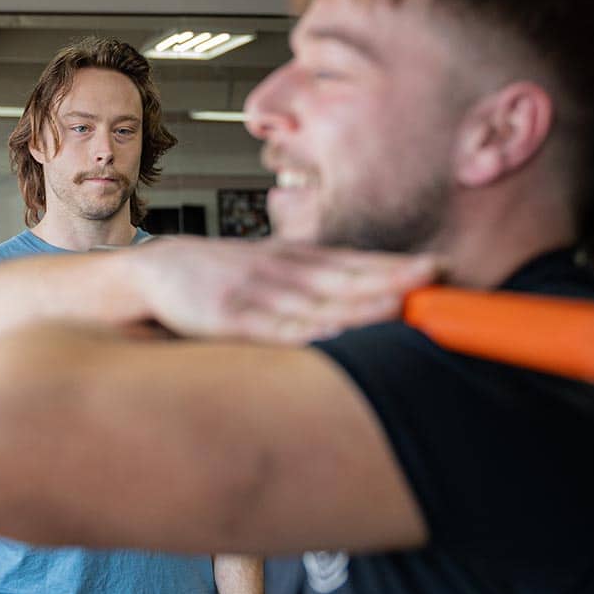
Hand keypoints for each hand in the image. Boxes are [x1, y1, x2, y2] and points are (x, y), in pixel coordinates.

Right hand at [129, 237, 444, 344]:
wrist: (157, 271)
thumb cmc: (221, 274)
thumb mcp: (271, 266)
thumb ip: (313, 278)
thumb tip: (365, 294)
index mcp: (296, 259)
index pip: (354, 261)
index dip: (395, 265)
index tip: (436, 266)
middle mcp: (284, 271)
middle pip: (346, 277)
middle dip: (391, 278)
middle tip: (432, 276)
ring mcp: (259, 294)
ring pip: (318, 302)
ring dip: (358, 304)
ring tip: (398, 303)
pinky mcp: (232, 319)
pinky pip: (276, 329)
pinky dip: (306, 331)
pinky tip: (332, 334)